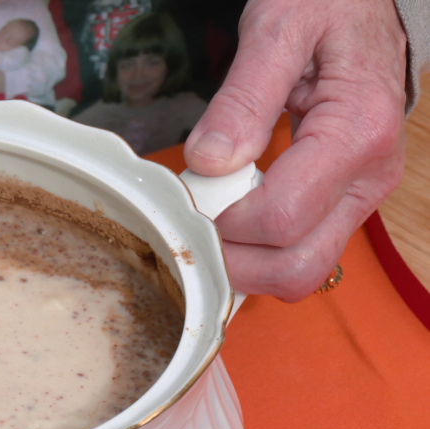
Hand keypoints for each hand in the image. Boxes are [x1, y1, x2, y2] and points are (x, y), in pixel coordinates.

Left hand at [183, 0, 406, 301]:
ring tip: (210, 213)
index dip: (222, 220)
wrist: (370, 6)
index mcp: (356, 134)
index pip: (280, 218)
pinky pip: (302, 251)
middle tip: (193, 219)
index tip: (188, 194)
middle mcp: (368, 179)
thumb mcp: (278, 29)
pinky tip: (229, 216)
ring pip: (301, 272)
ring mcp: (361, 197)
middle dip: (232, 261)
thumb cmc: (328, 7)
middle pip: (296, 268)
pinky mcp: (347, 202)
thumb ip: (243, 98)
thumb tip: (208, 162)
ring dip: (243, 262)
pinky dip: (258, 252)